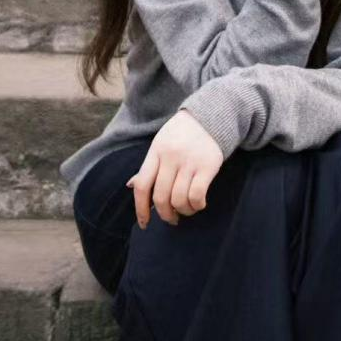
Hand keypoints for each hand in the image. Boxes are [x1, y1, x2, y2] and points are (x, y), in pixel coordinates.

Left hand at [126, 109, 223, 227]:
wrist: (210, 116)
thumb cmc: (181, 134)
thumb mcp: (160, 144)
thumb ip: (148, 166)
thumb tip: (130, 185)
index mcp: (156, 152)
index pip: (142, 185)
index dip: (140, 209)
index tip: (144, 223)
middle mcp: (170, 157)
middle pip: (160, 197)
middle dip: (164, 214)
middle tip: (171, 218)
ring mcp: (189, 162)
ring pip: (179, 199)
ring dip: (182, 211)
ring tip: (186, 210)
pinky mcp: (207, 166)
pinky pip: (197, 195)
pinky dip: (196, 205)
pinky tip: (198, 204)